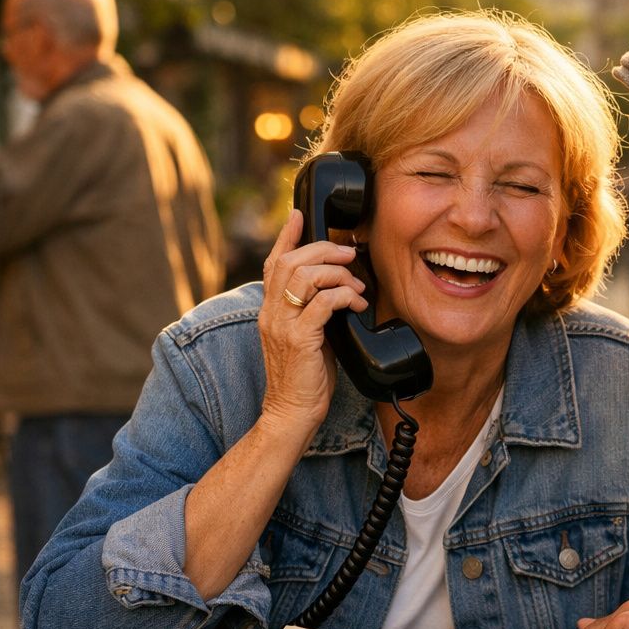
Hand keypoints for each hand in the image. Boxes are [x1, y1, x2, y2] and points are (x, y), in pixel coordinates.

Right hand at [256, 209, 367, 432]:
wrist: (290, 413)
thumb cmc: (304, 378)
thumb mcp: (306, 337)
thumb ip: (312, 312)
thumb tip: (338, 291)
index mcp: (270, 310)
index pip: (273, 263)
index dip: (286, 236)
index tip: (299, 215)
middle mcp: (271, 313)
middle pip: (291, 261)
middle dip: (324, 250)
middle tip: (349, 255)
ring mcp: (283, 325)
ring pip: (305, 276)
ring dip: (338, 274)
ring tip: (358, 286)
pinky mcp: (300, 339)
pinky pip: (323, 303)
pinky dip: (345, 297)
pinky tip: (359, 305)